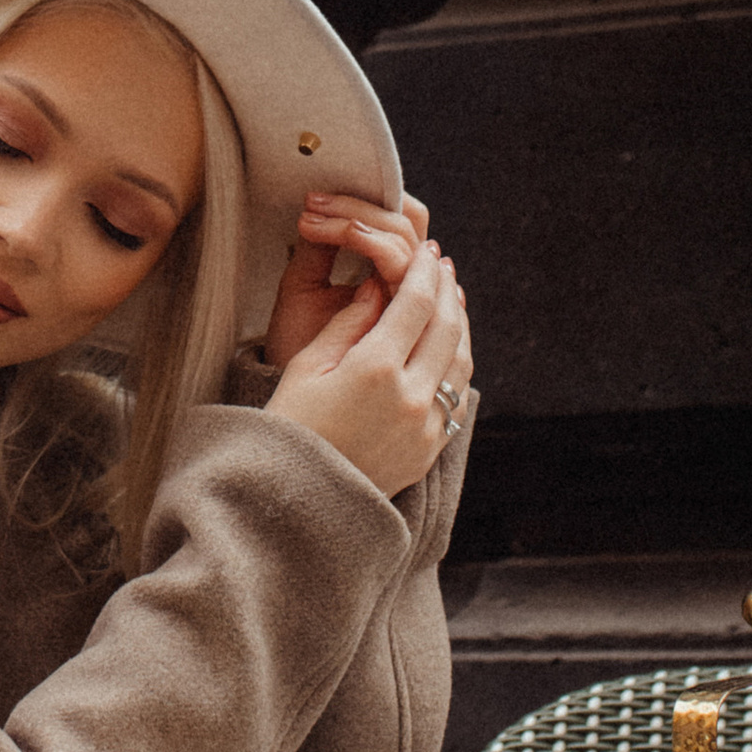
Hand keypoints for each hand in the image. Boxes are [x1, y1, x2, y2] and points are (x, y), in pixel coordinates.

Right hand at [264, 216, 472, 505]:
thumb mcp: (307, 366)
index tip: (427, 252)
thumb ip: (349, 322)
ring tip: (451, 299)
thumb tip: (379, 286)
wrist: (295, 499)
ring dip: (460, 324)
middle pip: (447, 327)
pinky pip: (457, 396)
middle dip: (447, 290)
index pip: (416, 303)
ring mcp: (425, 427)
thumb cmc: (289, 427)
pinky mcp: (429, 449)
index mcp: (374, 370)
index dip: (425, 272)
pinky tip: (449, 347)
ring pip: (461, 361)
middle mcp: (409, 398)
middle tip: (443, 266)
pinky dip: (459, 363)